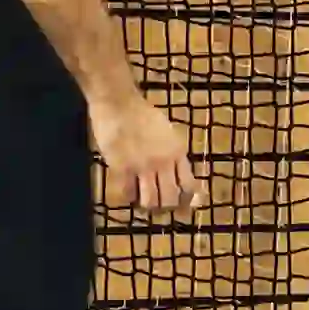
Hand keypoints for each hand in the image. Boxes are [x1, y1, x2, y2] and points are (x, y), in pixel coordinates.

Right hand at [89, 91, 199, 210]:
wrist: (119, 102)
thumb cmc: (142, 113)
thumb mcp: (168, 132)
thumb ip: (173, 153)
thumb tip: (178, 174)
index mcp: (178, 152)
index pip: (189, 185)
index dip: (185, 200)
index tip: (181, 206)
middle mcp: (164, 162)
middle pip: (170, 198)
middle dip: (165, 207)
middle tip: (158, 205)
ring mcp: (143, 167)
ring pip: (151, 202)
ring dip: (147, 206)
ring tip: (142, 202)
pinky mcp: (122, 168)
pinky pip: (128, 194)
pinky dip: (129, 197)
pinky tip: (128, 192)